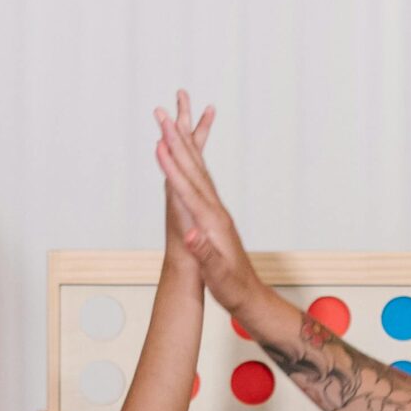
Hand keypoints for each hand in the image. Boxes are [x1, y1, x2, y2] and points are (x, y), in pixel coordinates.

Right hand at [153, 91, 260, 311]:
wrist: (249, 294)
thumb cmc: (232, 288)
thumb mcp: (218, 276)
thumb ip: (206, 255)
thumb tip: (192, 236)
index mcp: (212, 223)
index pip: (189, 190)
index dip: (172, 168)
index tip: (160, 145)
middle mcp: (216, 211)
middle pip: (194, 170)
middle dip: (177, 142)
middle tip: (164, 115)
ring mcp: (216, 211)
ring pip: (198, 170)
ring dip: (185, 144)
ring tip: (174, 120)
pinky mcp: (214, 215)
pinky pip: (199, 181)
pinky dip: (189, 163)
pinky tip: (184, 154)